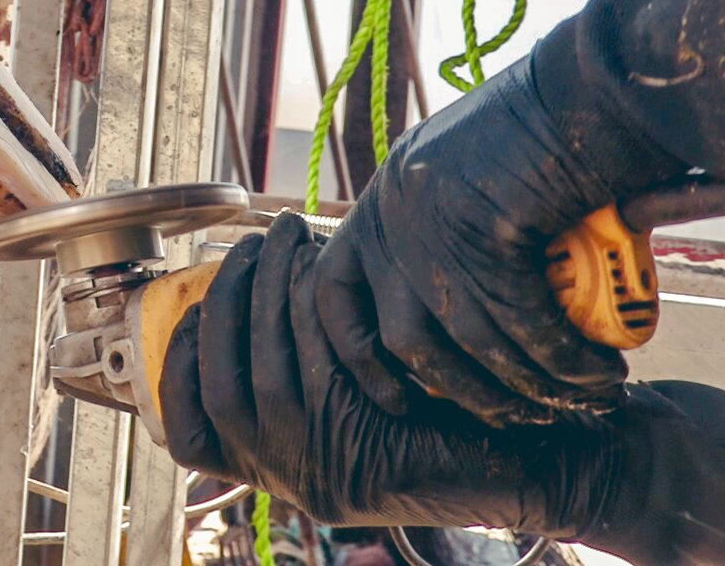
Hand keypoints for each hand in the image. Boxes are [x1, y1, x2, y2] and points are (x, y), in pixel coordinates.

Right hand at [159, 212, 614, 532]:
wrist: (545, 467)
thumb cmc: (470, 415)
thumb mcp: (371, 393)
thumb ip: (314, 363)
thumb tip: (259, 295)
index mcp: (283, 473)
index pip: (189, 428)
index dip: (179, 358)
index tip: (194, 296)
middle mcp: (290, 484)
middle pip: (219, 389)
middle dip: (229, 304)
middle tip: (256, 240)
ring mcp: (314, 483)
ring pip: (252, 382)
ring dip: (262, 300)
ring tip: (283, 240)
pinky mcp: (351, 475)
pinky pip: (300, 386)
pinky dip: (295, 329)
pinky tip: (308, 277)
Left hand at [309, 56, 683, 424]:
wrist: (591, 84)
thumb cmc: (542, 132)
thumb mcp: (465, 179)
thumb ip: (445, 234)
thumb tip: (457, 322)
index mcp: (378, 201)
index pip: (332, 297)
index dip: (358, 358)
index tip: (398, 399)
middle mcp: (392, 213)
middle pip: (409, 342)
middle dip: (470, 395)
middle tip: (523, 415)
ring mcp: (434, 222)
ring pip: (471, 347)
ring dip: (530, 389)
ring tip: (580, 400)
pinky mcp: (488, 231)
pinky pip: (525, 327)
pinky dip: (566, 362)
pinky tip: (600, 373)